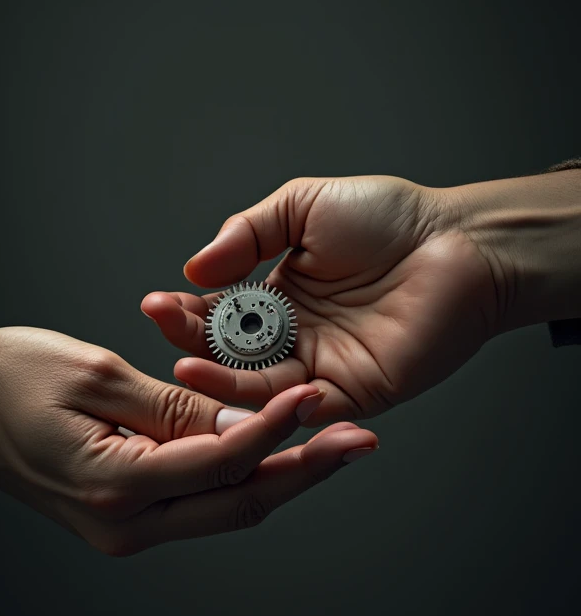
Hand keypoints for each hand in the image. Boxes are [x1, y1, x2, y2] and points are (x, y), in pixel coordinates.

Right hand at [0, 327, 377, 554]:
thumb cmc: (8, 383)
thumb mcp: (95, 375)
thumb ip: (174, 406)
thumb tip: (242, 424)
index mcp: (114, 485)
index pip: (219, 461)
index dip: (274, 428)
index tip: (315, 396)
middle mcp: (126, 523)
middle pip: (238, 502)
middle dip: (305, 472)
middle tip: (357, 441)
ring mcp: (128, 528)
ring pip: (227, 507)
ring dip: (282, 476)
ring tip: (333, 444)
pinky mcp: (130, 516)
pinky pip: (202, 501)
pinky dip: (243, 475)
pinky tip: (276, 451)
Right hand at [141, 175, 501, 420]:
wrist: (459, 242)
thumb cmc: (392, 219)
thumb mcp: (304, 206)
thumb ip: (248, 232)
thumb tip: (195, 267)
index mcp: (279, 297)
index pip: (219, 312)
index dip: (187, 310)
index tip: (156, 302)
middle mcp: (294, 338)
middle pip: (230, 354)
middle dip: (193, 341)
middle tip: (165, 326)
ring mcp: (321, 368)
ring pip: (257, 388)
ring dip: (218, 380)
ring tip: (185, 362)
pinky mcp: (352, 393)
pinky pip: (302, 409)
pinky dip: (268, 404)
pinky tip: (237, 385)